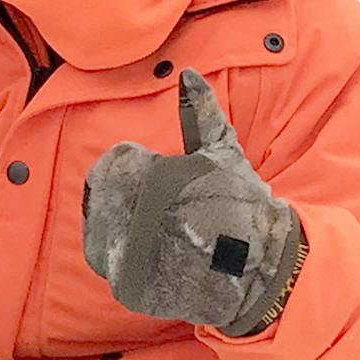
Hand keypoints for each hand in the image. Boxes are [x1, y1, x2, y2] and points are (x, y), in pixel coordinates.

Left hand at [82, 70, 302, 335]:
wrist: (260, 270)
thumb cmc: (241, 204)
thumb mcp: (223, 153)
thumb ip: (199, 113)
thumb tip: (186, 73)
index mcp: (152, 175)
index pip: (117, 161)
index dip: (142, 167)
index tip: (170, 184)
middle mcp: (133, 216)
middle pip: (104, 194)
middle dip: (129, 197)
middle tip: (165, 210)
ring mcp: (126, 255)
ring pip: (99, 229)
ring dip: (120, 227)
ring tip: (160, 233)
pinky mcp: (125, 287)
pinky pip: (107, 263)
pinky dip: (124, 259)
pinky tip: (157, 257)